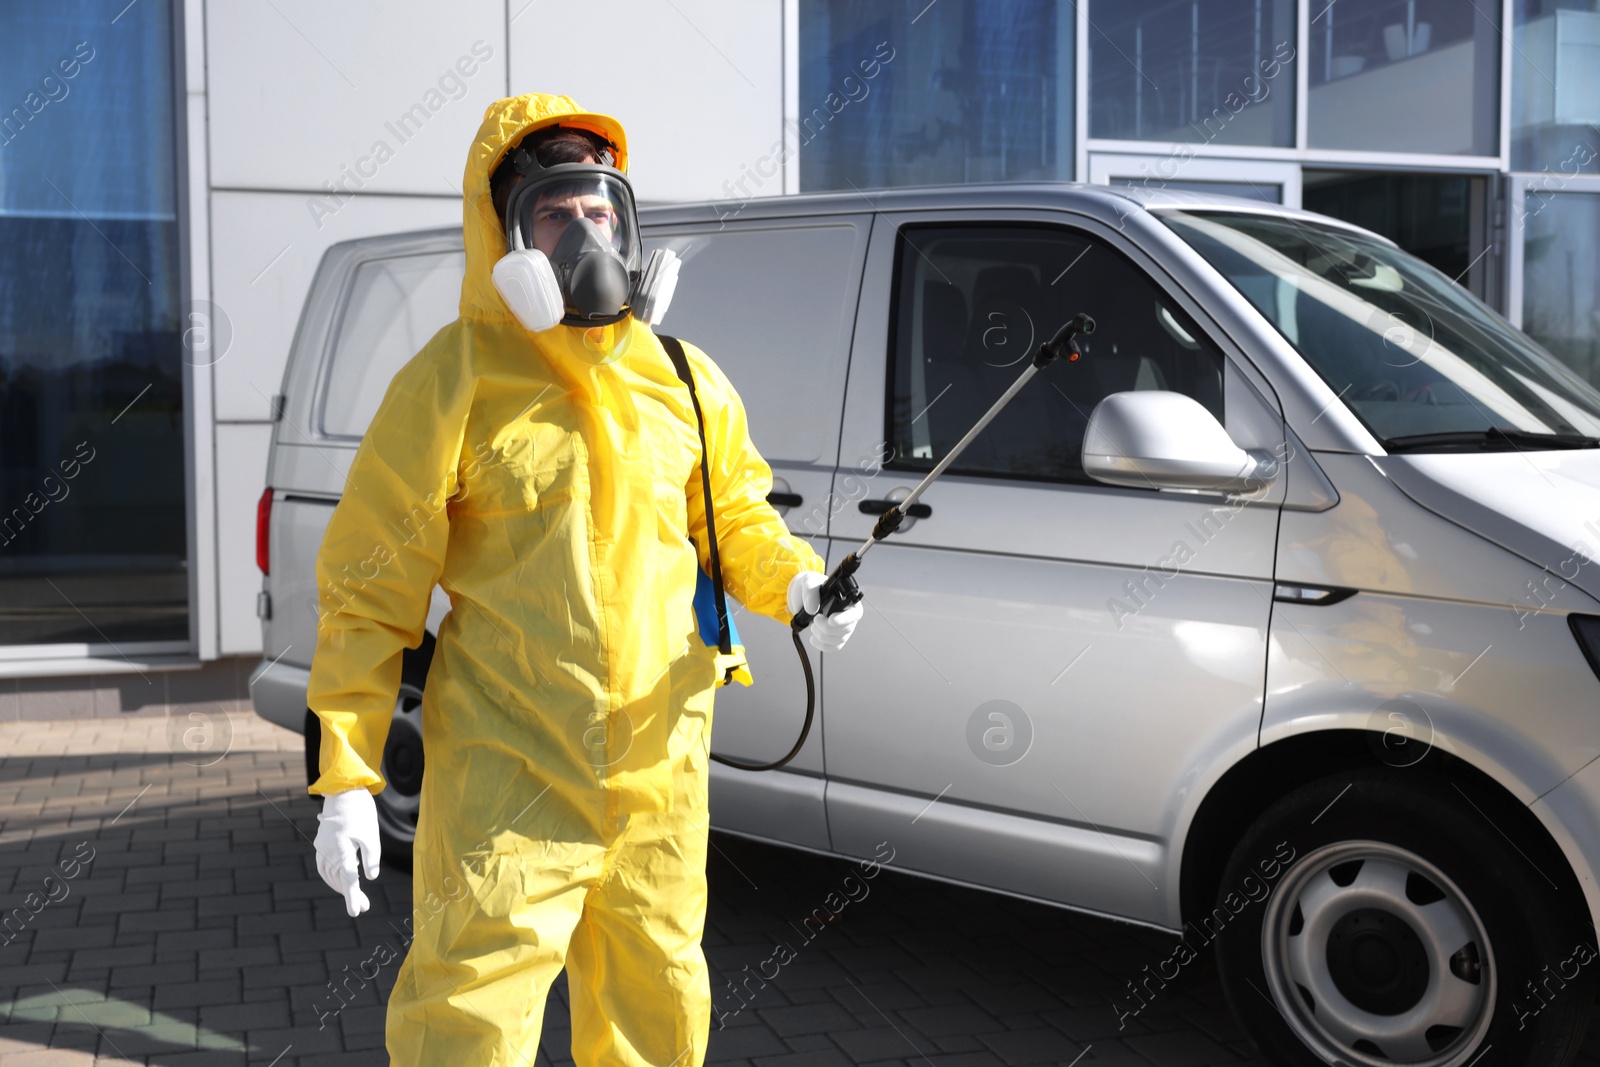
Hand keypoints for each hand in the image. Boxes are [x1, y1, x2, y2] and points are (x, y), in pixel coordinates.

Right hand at [314, 787, 380, 915]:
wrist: (344, 791)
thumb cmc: (361, 812)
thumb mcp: (371, 834)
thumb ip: (372, 857)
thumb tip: (371, 878)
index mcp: (341, 847)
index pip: (348, 877)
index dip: (352, 896)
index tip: (355, 912)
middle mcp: (327, 849)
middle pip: (338, 878)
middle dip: (350, 894)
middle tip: (364, 908)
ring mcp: (321, 846)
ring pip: (329, 874)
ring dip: (342, 886)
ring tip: (359, 898)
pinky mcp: (320, 843)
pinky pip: (325, 866)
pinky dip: (334, 876)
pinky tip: (345, 880)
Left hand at [787, 570, 863, 652]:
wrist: (803, 598)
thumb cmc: (811, 587)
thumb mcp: (808, 583)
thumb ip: (810, 592)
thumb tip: (812, 609)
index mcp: (848, 600)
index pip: (855, 613)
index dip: (845, 619)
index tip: (830, 620)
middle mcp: (849, 616)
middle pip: (847, 629)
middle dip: (827, 628)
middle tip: (815, 619)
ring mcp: (843, 628)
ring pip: (839, 640)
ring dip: (822, 636)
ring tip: (812, 625)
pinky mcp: (835, 638)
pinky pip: (834, 647)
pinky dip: (822, 645)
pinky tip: (813, 638)